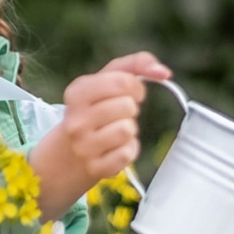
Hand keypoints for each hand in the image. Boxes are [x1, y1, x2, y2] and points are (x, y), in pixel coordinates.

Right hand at [29, 52, 170, 219]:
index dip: (135, 87)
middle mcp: (75, 120)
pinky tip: (115, 147)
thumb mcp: (108, 78)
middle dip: (131, 108)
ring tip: (115, 130)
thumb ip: (137, 64)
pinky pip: (128, 153)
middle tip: (118, 113)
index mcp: (76, 93)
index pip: (123, 81)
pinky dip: (128, 149)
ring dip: (129, 129)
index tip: (130, 93)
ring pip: (128, 129)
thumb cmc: (97, 107)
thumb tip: (163, 72)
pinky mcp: (95, 168)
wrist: (70, 151)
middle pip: (128, 106)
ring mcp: (83, 147)